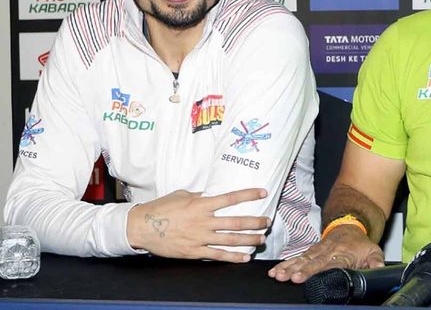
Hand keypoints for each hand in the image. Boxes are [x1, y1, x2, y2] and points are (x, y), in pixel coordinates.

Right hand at [127, 188, 269, 262]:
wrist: (141, 227)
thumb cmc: (161, 208)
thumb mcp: (181, 195)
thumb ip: (199, 196)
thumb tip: (211, 194)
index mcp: (201, 204)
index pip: (231, 198)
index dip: (249, 195)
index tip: (263, 193)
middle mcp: (204, 221)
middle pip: (236, 222)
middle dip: (255, 222)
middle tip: (268, 221)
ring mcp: (200, 237)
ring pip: (231, 240)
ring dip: (249, 239)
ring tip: (261, 239)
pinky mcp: (194, 251)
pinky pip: (217, 255)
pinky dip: (233, 257)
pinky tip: (245, 257)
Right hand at [267, 225, 383, 282]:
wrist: (350, 225)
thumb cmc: (360, 243)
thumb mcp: (373, 252)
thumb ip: (376, 263)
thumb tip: (380, 270)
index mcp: (342, 254)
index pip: (328, 264)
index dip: (316, 270)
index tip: (304, 276)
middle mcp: (327, 252)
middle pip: (312, 262)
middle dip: (299, 270)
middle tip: (288, 276)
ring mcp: (317, 251)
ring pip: (301, 259)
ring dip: (288, 267)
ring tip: (277, 274)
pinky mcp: (310, 252)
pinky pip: (296, 258)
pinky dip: (285, 264)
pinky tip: (275, 271)